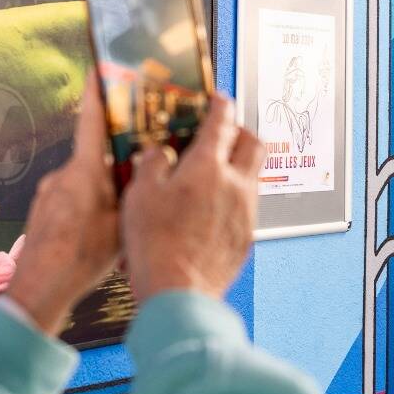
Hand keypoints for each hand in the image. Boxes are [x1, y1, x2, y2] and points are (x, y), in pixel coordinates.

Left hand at [6, 78, 119, 332]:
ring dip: (102, 193)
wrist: (39, 289)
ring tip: (119, 221)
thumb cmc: (81, 258)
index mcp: (83, 172)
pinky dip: (87, 210)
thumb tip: (142, 170)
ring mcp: (49, 193)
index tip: (100, 68)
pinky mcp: (43, 211)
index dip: (98, 92)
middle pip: (95, 156)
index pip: (92, 120)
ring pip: (85, 182)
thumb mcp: (121, 222)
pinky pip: (72, 200)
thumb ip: (131, 191)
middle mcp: (62, 175)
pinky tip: (97, 236)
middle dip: (116, 163)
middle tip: (136, 175)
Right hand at [121, 94, 262, 303]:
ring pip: (254, 174)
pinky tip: (214, 208)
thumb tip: (160, 152)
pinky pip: (248, 205)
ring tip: (216, 172)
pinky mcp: (247, 236)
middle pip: (253, 143)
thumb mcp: (139, 195)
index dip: (219, 105)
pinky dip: (235, 196)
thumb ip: (153, 164)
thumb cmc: (156, 245)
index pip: (222, 121)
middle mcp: (235, 184)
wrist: (179, 293)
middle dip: (240, 131)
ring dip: (239, 165)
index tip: (217, 99)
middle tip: (223, 132)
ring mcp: (246, 211)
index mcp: (208, 167)